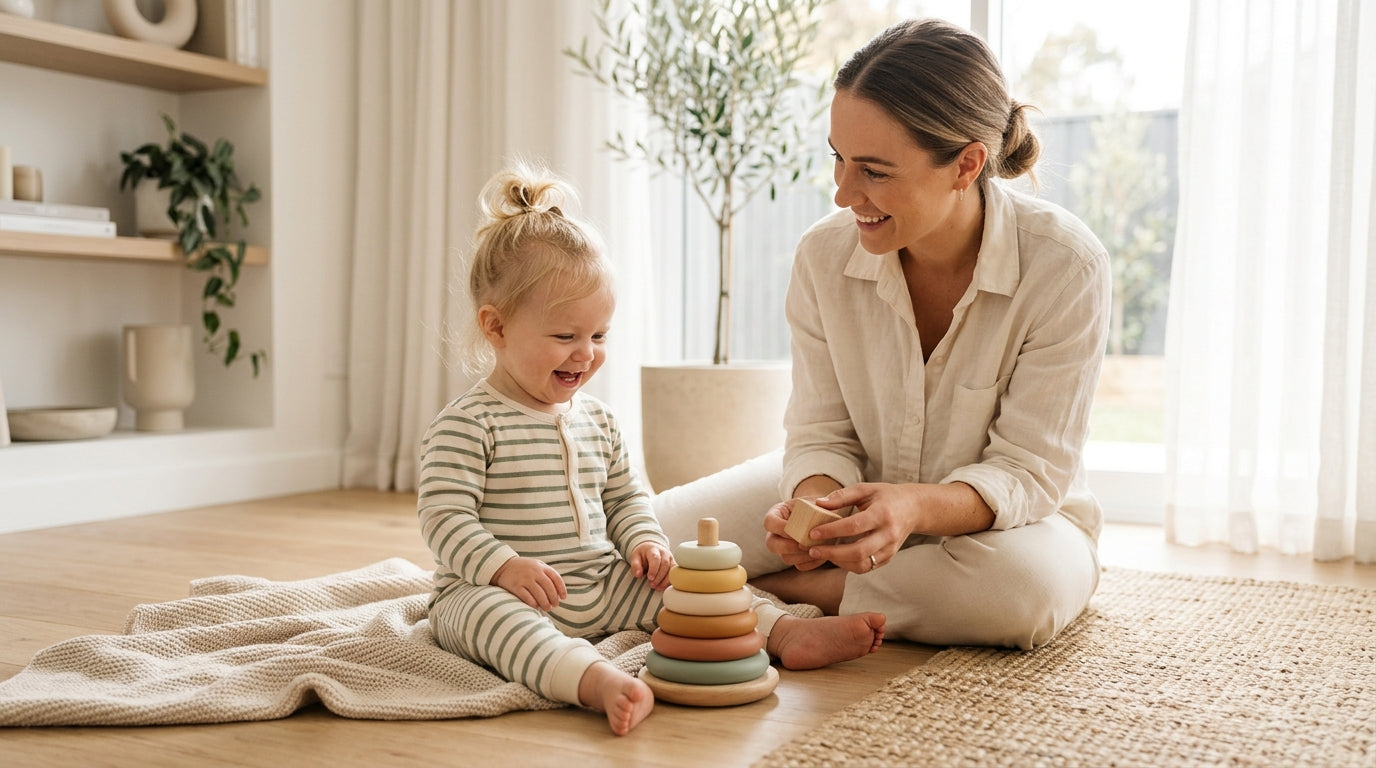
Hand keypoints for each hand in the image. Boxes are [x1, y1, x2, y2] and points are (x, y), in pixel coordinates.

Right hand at [492, 556, 566, 609]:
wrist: (503, 565)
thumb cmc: (523, 568)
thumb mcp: (536, 565)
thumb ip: (547, 574)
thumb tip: (559, 591)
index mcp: (541, 566)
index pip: (556, 578)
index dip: (561, 589)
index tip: (563, 598)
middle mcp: (534, 572)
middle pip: (549, 587)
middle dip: (553, 598)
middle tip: (554, 605)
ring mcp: (524, 578)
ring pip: (539, 594)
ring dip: (545, 603)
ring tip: (547, 608)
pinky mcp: (515, 586)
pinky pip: (527, 597)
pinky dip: (533, 603)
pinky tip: (535, 607)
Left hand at [630, 541, 674, 589]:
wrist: (651, 548)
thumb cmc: (643, 554)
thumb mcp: (635, 557)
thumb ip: (635, 565)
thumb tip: (638, 575)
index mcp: (653, 550)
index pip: (655, 558)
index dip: (654, 569)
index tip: (650, 578)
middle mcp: (664, 553)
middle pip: (665, 564)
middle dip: (659, 577)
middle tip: (652, 585)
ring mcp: (671, 558)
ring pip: (672, 569)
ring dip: (665, 580)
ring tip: (657, 588)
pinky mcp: (674, 564)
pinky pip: (675, 573)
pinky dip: (670, 581)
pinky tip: (663, 586)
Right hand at [762, 499, 828, 571]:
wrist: (821, 516)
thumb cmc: (816, 506)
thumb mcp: (815, 500)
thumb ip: (819, 501)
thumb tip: (821, 503)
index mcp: (776, 514)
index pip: (769, 522)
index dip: (780, 528)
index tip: (796, 528)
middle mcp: (776, 533)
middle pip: (771, 544)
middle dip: (788, 546)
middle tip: (804, 544)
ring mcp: (784, 548)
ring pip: (785, 558)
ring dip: (801, 556)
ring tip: (817, 549)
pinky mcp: (795, 557)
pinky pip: (799, 565)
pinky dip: (811, 562)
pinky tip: (822, 554)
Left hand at [805, 483, 919, 573]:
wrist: (914, 509)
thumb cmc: (886, 496)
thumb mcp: (866, 489)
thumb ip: (842, 496)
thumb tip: (819, 503)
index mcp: (882, 514)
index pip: (854, 526)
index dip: (832, 531)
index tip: (813, 533)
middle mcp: (888, 534)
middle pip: (858, 551)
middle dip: (832, 553)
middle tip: (812, 550)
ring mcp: (890, 549)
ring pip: (862, 564)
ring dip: (839, 562)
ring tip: (821, 553)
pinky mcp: (889, 557)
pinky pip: (867, 567)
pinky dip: (849, 564)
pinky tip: (836, 556)